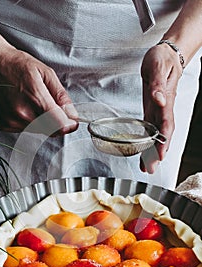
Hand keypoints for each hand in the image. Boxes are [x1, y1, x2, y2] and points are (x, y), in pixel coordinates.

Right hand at [0, 46, 78, 134]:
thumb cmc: (15, 64)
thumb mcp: (45, 73)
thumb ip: (61, 96)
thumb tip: (72, 114)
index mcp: (34, 96)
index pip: (59, 124)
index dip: (69, 124)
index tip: (72, 121)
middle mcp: (21, 112)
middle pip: (51, 129)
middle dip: (56, 121)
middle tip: (52, 106)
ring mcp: (11, 121)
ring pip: (39, 130)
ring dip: (43, 121)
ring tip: (33, 102)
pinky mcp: (4, 125)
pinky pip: (26, 129)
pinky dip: (29, 121)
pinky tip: (23, 106)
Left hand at [140, 43, 182, 172]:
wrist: (165, 54)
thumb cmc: (162, 58)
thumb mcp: (157, 67)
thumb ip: (157, 85)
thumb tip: (159, 99)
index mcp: (166, 100)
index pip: (166, 124)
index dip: (163, 141)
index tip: (160, 154)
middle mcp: (163, 109)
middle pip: (163, 135)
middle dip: (157, 153)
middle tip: (151, 168)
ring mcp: (158, 111)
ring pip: (157, 135)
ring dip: (152, 151)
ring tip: (146, 167)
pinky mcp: (152, 110)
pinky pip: (151, 129)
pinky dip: (147, 141)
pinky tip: (143, 151)